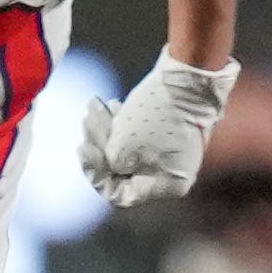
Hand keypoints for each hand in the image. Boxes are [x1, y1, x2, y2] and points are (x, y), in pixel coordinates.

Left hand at [77, 50, 239, 207]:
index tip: (83, 150)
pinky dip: (119, 123)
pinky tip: (110, 105)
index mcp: (168, 186)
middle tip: (87, 120)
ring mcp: (171, 153)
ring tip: (95, 106)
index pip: (119, 194)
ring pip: (124, 150)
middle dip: (98, 145)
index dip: (96, 175)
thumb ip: (107, 167)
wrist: (187, 77)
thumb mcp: (119, 150)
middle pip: (120, 171)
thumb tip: (106, 166)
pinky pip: (136, 136)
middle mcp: (173, 174)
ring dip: (104, 130)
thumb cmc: (155, 117)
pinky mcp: (167, 134)